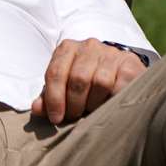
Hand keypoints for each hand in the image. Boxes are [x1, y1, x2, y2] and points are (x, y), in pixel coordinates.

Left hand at [31, 38, 146, 124]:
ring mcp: (111, 53)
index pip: (56, 73)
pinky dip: (112, 100)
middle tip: (74, 117)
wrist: (117, 71)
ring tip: (91, 110)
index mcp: (67, 49)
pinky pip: (119, 86)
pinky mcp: (129, 63)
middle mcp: (88, 46)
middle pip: (77, 78)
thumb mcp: (63, 88)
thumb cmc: (84, 83)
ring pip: (100, 82)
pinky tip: (108, 105)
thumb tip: (36, 109)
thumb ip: (49, 97)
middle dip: (74, 104)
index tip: (56, 118)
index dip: (54, 99)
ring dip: (93, 103)